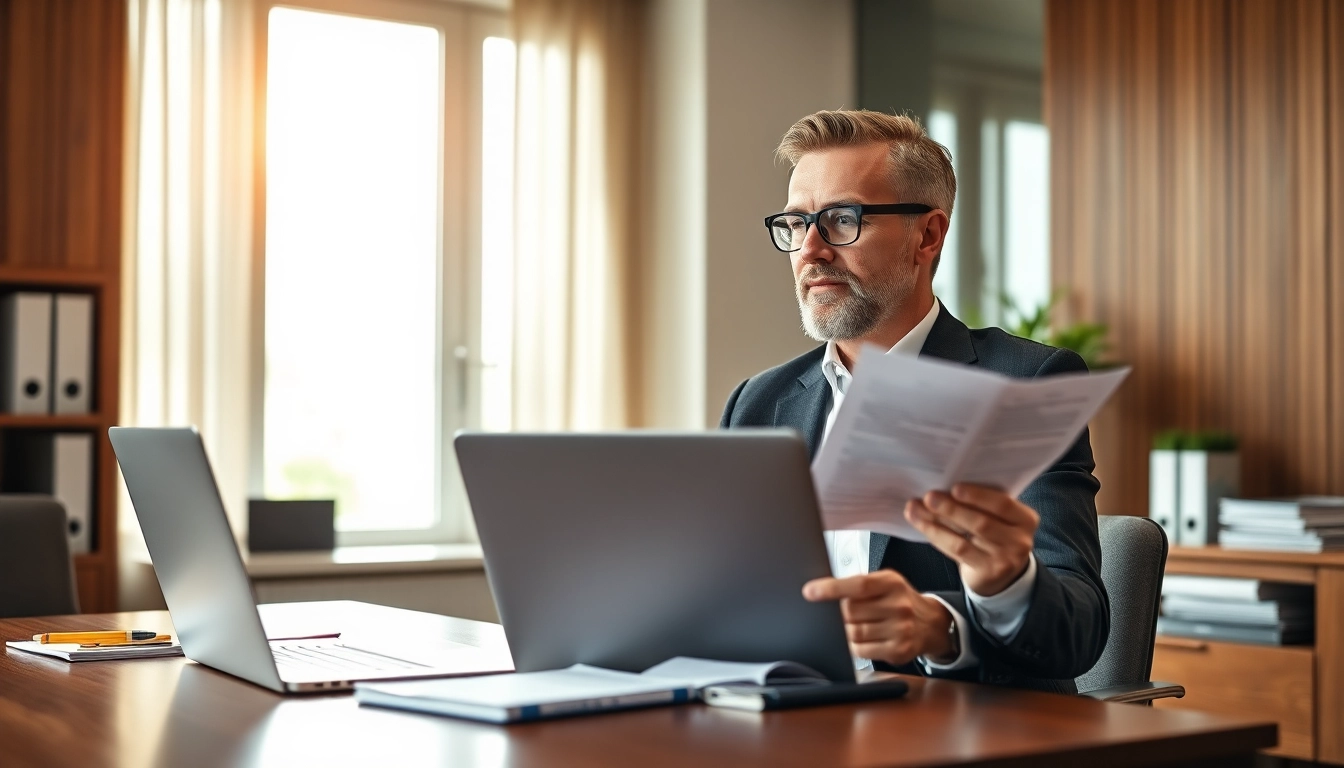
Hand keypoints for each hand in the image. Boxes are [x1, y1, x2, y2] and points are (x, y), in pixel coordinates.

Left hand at [802, 570, 955, 665]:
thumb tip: (822, 591)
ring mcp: (901, 630)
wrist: (930, 624)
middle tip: (843, 614)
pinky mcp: (899, 651)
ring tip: (853, 626)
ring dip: (845, 631)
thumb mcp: (884, 582)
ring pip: (854, 633)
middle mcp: (899, 605)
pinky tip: (860, 639)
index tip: (809, 591)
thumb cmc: (899, 600)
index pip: (858, 585)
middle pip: (851, 612)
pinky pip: (862, 651)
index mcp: (892, 583)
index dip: (831, 588)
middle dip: (839, 615)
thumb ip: (859, 585)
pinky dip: (853, 646)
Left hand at [905, 483, 1038, 596]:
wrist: (1004, 575)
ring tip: (916, 510)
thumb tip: (944, 484)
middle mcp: (1020, 540)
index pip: (1002, 504)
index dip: (978, 496)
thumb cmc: (995, 536)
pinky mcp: (987, 573)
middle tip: (929, 497)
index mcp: (1025, 519)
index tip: (954, 487)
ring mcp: (1005, 560)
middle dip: (951, 508)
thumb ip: (982, 503)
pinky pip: (957, 552)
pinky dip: (937, 537)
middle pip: (981, 523)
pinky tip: (923, 526)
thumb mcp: (999, 518)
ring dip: (935, 523)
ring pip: (964, 540)